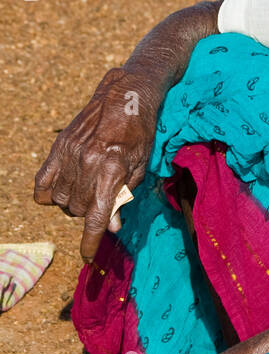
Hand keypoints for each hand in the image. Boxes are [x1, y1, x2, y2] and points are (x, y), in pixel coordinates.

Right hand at [34, 68, 158, 260]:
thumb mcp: (141, 166)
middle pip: (78, 210)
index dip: (91, 241)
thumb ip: (125, 196)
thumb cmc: (140, 132)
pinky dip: (49, 193)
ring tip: (89, 190)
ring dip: (73, 204)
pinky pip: (43, 183)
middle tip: (103, 201)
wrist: (125, 95)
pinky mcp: (59, 147)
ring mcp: (69, 155)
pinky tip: (62, 190)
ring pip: (60, 200)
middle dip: (90, 214)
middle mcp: (87, 164)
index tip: (88, 257)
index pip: (96, 217)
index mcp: (112, 170)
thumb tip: (113, 227)